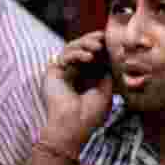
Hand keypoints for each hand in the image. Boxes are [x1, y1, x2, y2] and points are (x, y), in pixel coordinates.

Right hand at [42, 32, 113, 153]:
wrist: (73, 127)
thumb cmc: (90, 115)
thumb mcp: (105, 92)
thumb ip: (106, 74)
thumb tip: (111, 59)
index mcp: (85, 77)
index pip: (92, 56)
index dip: (100, 47)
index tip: (110, 40)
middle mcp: (73, 73)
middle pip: (80, 49)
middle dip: (91, 41)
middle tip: (102, 38)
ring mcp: (63, 72)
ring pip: (70, 49)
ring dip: (84, 45)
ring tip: (97, 48)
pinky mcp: (53, 74)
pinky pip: (63, 57)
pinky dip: (76, 54)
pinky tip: (88, 58)